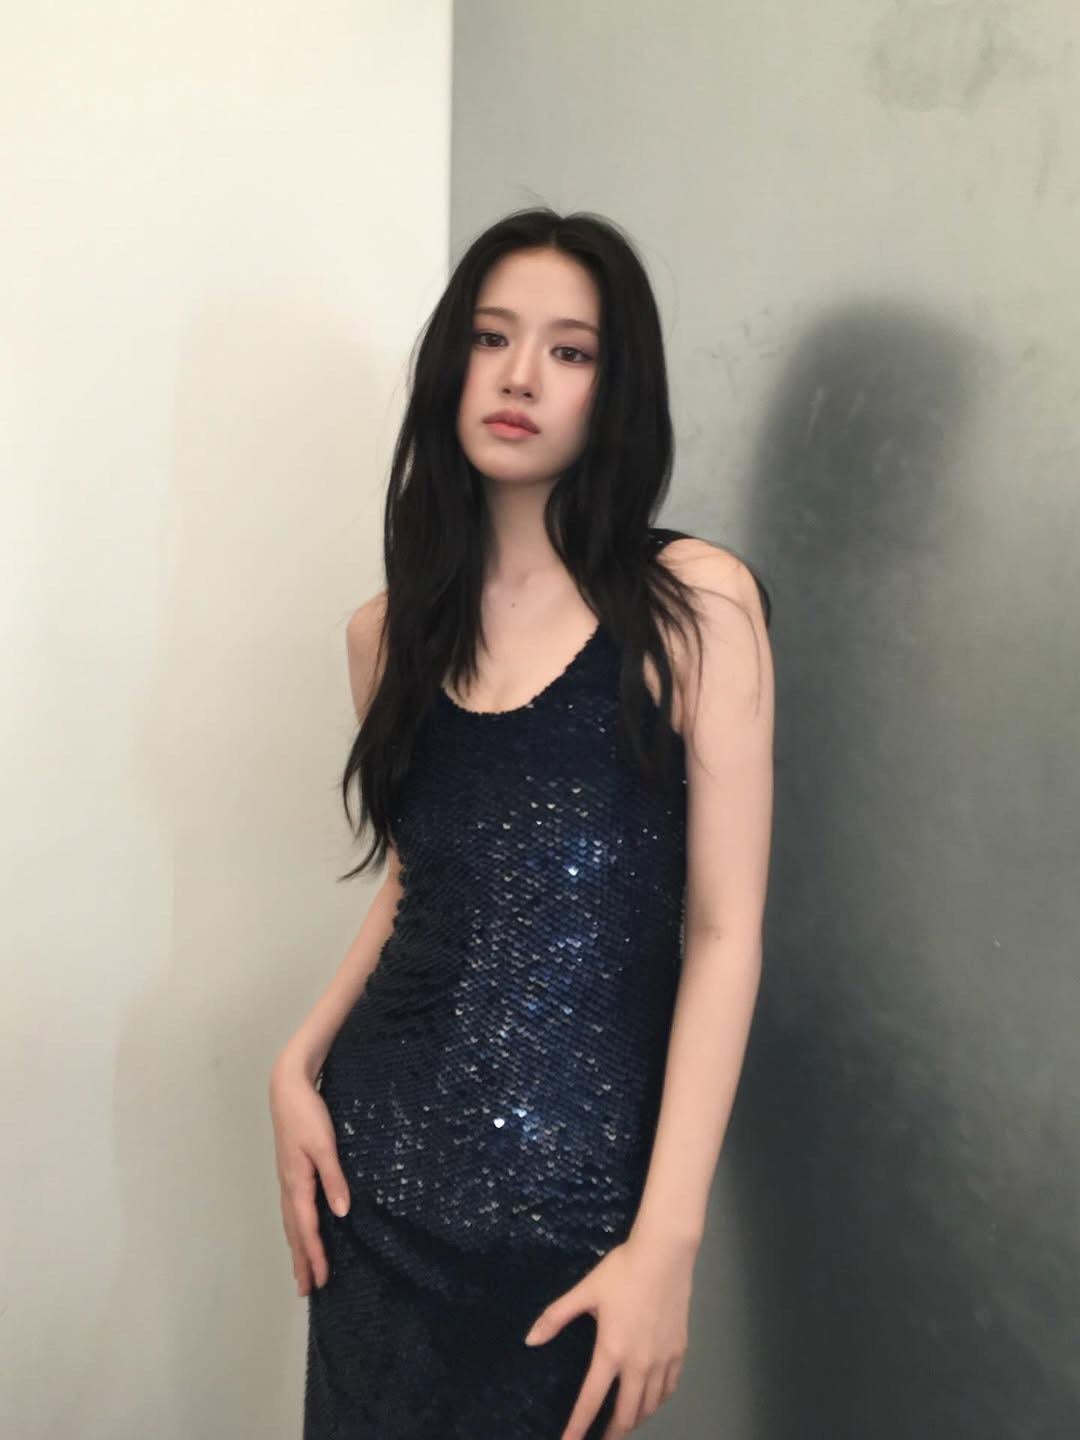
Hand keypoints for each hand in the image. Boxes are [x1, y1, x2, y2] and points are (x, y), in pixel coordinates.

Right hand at [269, 1057, 350, 1295]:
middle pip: (294, 1232)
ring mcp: (287, 1179)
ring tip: (302, 1269)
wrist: (287, 1088)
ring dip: (297, 1247)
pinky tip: (302, 1229)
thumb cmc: (308, 1114)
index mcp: (297, 1184)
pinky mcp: (290, 1170)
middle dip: (301, 1261)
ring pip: (291, 1222)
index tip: (321, 1282)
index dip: (314, 1256)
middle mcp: (288, 1186)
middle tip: (306, 1290)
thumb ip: (334, 1178)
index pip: (306, 1229)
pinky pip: (293, 1209)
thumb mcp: (325, 1144)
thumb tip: (341, 1213)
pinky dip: (296, 1228)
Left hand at [523, 1226, 695, 1438]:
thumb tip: (530, 1340)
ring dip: (634, 1420)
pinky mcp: (680, 1351)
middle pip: (626, 1415)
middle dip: (611, 1434)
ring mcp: (663, 1360)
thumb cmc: (622, 1271)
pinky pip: (669, 1389)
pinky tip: (650, 1400)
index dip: (578, 1427)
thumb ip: (556, 1317)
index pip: (591, 1401)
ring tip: (622, 1424)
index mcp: (611, 1351)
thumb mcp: (585, 1290)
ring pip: (650, 1406)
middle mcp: (639, 1364)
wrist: (665, 1254)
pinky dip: (657, 1402)